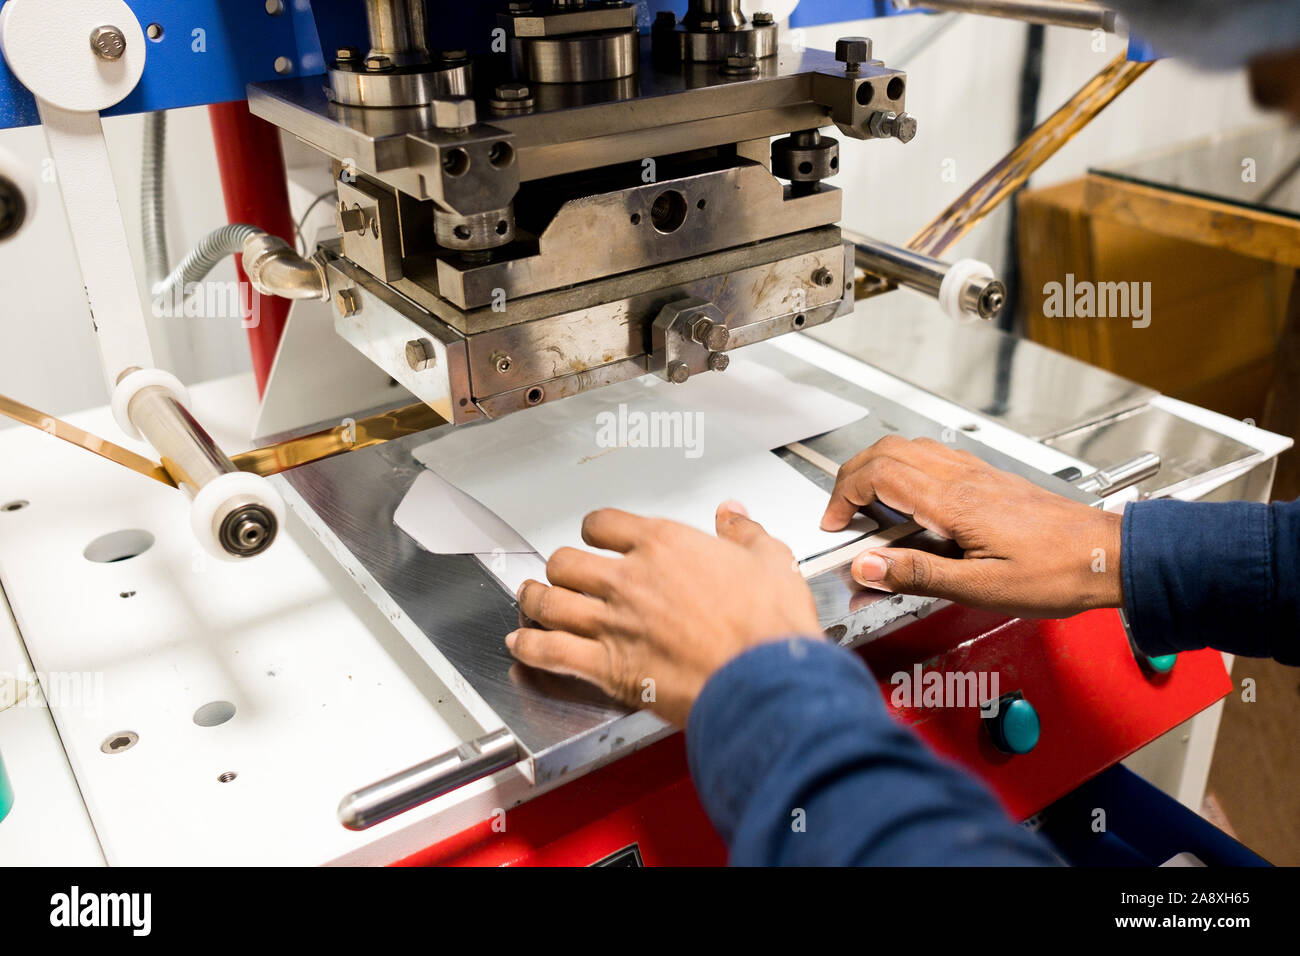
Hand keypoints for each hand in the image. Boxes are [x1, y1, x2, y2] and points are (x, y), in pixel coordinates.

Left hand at [507, 502, 820, 726]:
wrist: (763, 679)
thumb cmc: (769, 626)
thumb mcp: (771, 561)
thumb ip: (744, 533)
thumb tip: (732, 514)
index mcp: (664, 544)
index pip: (603, 524)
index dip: (595, 531)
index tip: (596, 538)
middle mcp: (629, 579)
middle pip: (566, 562)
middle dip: (561, 568)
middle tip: (563, 574)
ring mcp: (613, 623)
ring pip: (549, 602)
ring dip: (535, 600)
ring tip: (530, 599)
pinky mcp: (607, 666)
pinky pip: (550, 651)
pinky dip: (529, 646)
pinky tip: (520, 643)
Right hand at [820, 435, 1121, 617]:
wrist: (1108, 556)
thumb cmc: (1057, 573)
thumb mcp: (980, 588)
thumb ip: (918, 574)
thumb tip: (868, 566)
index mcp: (954, 502)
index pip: (878, 475)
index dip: (844, 495)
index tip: (834, 524)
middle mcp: (963, 478)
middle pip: (887, 451)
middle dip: (851, 476)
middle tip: (839, 511)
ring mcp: (977, 474)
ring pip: (909, 448)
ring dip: (876, 468)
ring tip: (866, 505)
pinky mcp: (989, 480)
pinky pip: (933, 458)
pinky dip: (905, 470)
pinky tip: (911, 502)